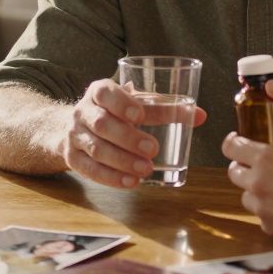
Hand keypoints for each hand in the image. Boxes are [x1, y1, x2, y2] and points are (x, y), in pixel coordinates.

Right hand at [62, 79, 206, 187]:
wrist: (78, 127)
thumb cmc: (115, 112)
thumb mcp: (135, 104)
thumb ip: (165, 108)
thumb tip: (199, 115)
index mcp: (98, 92)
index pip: (104, 93)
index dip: (121, 103)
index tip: (140, 115)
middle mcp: (83, 112)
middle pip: (102, 125)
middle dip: (128, 138)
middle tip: (153, 149)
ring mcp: (75, 135)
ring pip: (96, 149)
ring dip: (122, 161)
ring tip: (146, 169)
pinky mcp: (72, 157)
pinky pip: (89, 170)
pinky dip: (111, 177)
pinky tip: (130, 182)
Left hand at [222, 133, 272, 246]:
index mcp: (267, 158)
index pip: (232, 147)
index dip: (232, 143)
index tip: (235, 142)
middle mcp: (258, 182)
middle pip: (233, 172)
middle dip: (243, 168)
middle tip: (258, 168)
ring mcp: (261, 207)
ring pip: (245, 196)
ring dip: (255, 192)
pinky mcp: (269, 227)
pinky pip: (261, 215)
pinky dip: (269, 211)